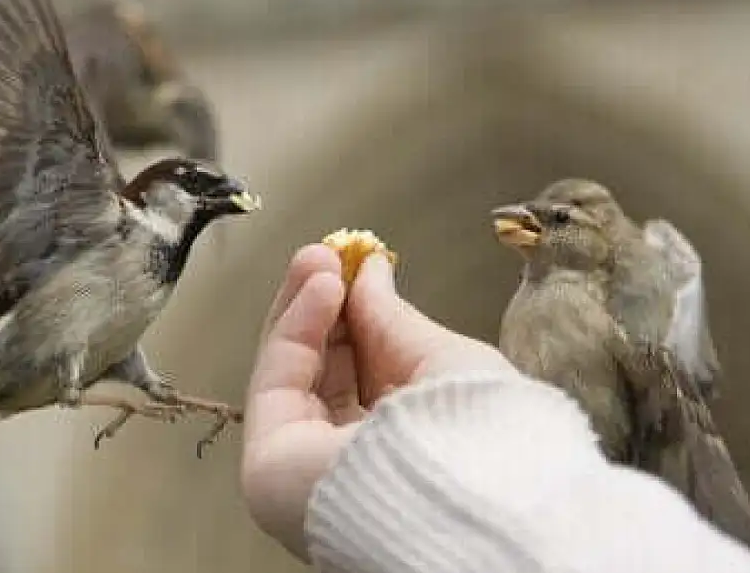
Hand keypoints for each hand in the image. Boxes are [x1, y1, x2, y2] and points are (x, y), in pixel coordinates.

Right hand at [240, 243, 512, 560]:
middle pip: (320, 374)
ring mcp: (307, 466)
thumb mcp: (442, 361)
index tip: (357, 266)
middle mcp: (349, 463)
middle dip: (323, 307)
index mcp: (399, 447)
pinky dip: (292, 328)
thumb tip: (371, 270)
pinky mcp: (271, 464)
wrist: (467, 494)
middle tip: (328, 254)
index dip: (355, 318)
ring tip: (321, 259)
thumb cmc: (478, 435)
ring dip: (302, 309)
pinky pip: (276, 383)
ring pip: (291, 374)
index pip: (363, 377)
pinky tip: (319, 286)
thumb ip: (392, 318)